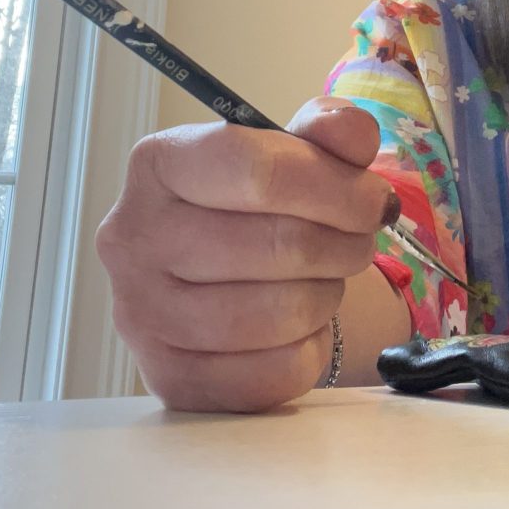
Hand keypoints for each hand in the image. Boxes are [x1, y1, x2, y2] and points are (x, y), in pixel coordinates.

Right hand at [96, 97, 398, 411]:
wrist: (224, 277)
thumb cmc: (262, 205)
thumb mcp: (295, 150)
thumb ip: (331, 131)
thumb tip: (353, 134)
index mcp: (158, 163)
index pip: (258, 171)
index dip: (337, 189)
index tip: (377, 202)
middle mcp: (132, 237)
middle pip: (278, 245)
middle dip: (345, 245)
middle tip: (360, 242)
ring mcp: (140, 314)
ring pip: (280, 313)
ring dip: (327, 295)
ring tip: (326, 278)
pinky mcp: (168, 378)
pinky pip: (275, 374)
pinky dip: (309, 350)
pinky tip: (301, 326)